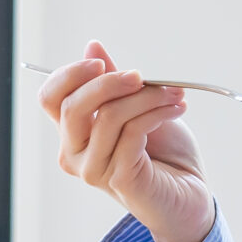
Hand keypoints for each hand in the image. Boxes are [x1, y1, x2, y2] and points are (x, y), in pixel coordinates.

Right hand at [38, 42, 215, 241]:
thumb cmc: (165, 153)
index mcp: (74, 132)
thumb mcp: (138, 106)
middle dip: (109, 82)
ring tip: (174, 95)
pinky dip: (156, 113)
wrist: (190, 194)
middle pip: (72, 106)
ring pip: (109, 117)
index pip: (51, 98)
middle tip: (142, 76)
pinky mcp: (119, 179)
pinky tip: (175, 110)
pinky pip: (132, 133)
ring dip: (147, 97)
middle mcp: (75, 153)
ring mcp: (94, 170)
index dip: (70, 74)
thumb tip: (92, 46)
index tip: (101, 62)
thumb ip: (114, 82)